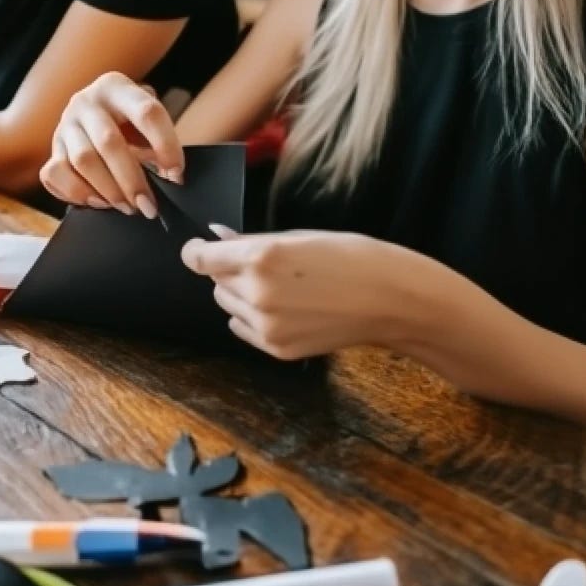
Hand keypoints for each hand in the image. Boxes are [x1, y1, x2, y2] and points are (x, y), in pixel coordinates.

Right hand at [39, 72, 183, 215]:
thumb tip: (170, 176)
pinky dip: (77, 193)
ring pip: (82, 160)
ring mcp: (65, 124)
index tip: (177, 175)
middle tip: (147, 206)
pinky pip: (55, 174)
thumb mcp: (145, 122)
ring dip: (108, 190)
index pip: (147, 113)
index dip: (166, 146)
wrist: (92, 117)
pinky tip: (98, 202)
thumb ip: (159, 144)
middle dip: (131, 180)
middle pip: (109, 142)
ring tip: (127, 206)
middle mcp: (87, 101)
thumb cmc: (127, 123)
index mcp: (117, 87)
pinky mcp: (53, 148)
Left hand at [182, 228, 407, 359]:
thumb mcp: (297, 236)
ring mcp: (266, 325)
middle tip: (262, 265)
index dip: (196, 252)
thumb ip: (250, 241)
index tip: (199, 249)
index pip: (201, 259)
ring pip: (226, 304)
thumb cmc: (349, 257)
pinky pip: (242, 328)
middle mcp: (257, 293)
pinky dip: (251, 317)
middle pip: (215, 281)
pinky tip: (284, 308)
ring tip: (279, 287)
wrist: (389, 300)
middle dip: (228, 271)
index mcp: (260, 257)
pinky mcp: (277, 348)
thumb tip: (216, 236)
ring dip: (239, 294)